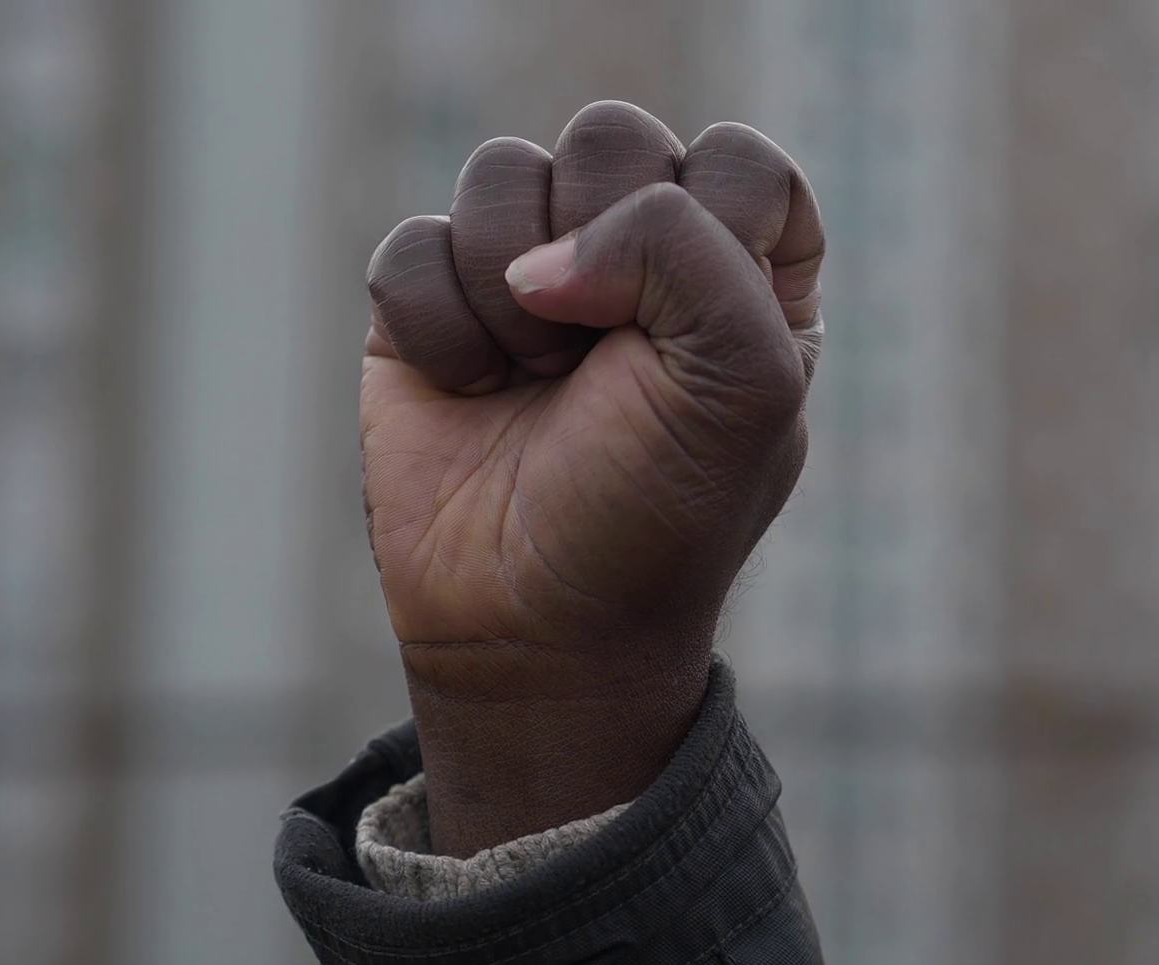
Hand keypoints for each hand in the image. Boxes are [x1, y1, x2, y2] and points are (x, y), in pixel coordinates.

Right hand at [361, 102, 823, 855]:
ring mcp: (531, 277)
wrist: (534, 633)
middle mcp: (641, 260)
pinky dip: (438, 327)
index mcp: (746, 275)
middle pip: (611, 136)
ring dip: (511, 293)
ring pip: (500, 172)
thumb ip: (683, 246)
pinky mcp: (432, 309)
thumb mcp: (740, 381)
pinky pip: (412, 244)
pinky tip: (469, 394)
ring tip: (534, 383)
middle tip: (600, 356)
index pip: (738, 160)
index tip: (694, 332)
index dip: (708, 224)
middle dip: (600, 245)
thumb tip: (542, 255)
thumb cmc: (657, 515)